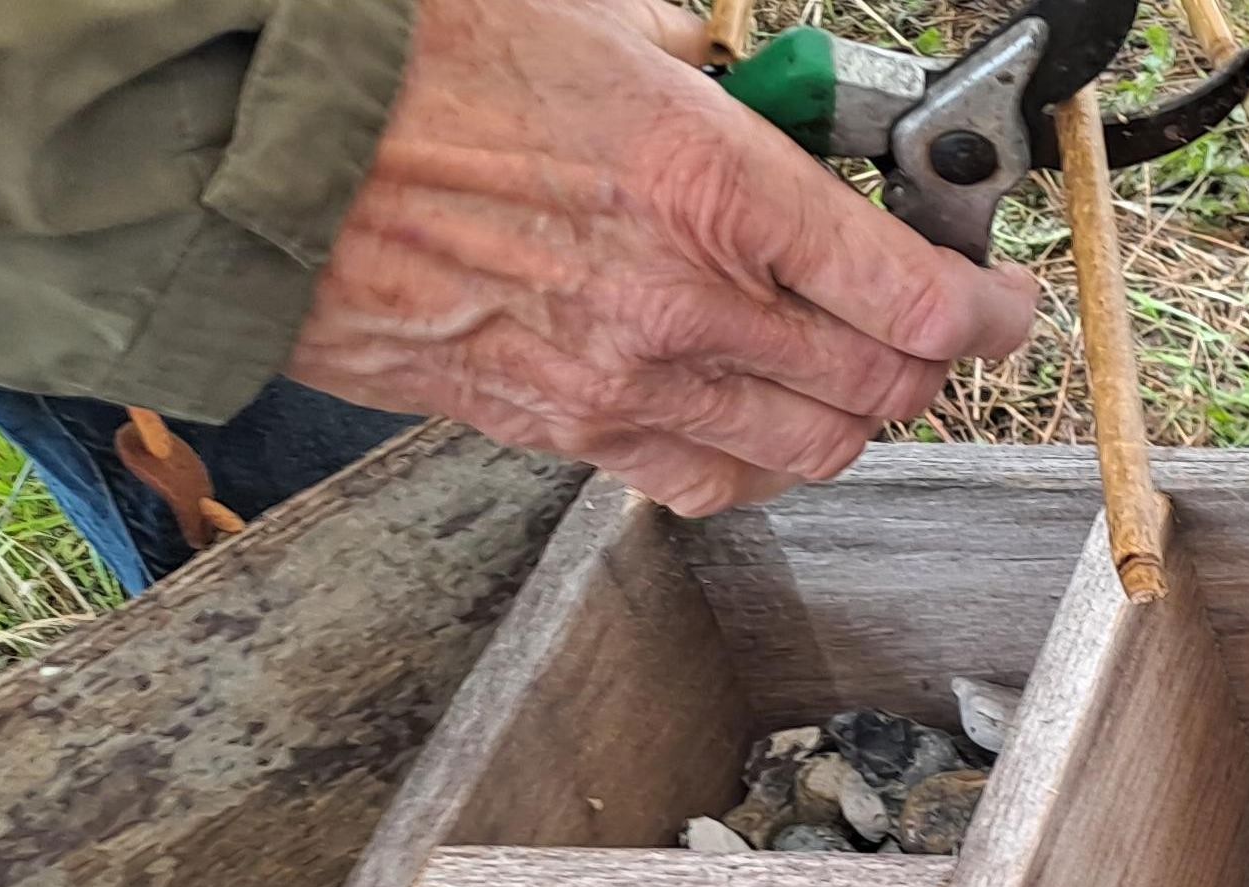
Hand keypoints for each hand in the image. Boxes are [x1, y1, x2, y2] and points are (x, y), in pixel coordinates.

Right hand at [286, 0, 1041, 514]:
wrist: (246, 148)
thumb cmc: (401, 66)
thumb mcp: (587, 23)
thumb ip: (692, 64)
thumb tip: (730, 72)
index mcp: (715, 192)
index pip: (918, 299)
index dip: (990, 310)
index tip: (1002, 298)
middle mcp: (687, 307)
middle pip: (884, 391)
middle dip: (929, 363)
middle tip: (928, 325)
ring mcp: (623, 383)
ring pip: (810, 452)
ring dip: (851, 418)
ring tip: (845, 370)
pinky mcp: (558, 428)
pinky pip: (703, 479)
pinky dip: (752, 462)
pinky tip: (747, 418)